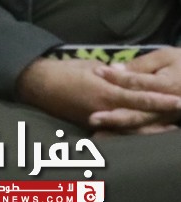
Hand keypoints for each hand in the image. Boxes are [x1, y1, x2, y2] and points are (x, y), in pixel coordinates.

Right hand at [16, 54, 180, 130]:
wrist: (36, 84)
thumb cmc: (62, 71)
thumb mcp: (89, 66)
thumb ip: (111, 74)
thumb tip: (127, 74)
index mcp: (105, 90)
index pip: (140, 96)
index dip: (160, 100)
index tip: (179, 100)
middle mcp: (104, 108)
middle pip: (140, 116)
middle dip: (162, 117)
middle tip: (180, 117)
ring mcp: (98, 119)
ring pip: (131, 128)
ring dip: (152, 129)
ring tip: (171, 130)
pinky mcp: (91, 125)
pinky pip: (116, 132)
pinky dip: (132, 134)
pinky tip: (143, 135)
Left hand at [90, 48, 180, 130]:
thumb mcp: (165, 57)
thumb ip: (141, 65)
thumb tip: (115, 68)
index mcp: (167, 86)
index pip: (138, 82)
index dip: (117, 77)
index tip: (97, 72)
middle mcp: (166, 107)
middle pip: (138, 113)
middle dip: (114, 117)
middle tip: (93, 119)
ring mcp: (165, 117)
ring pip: (140, 126)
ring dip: (119, 131)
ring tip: (98, 136)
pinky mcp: (163, 122)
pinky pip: (145, 131)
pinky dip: (129, 135)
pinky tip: (111, 138)